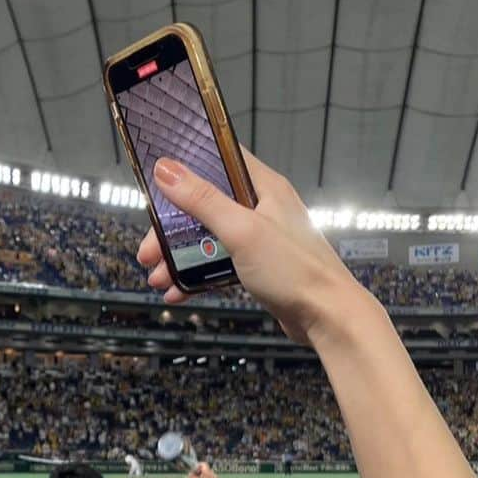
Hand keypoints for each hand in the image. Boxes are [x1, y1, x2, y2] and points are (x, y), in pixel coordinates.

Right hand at [136, 149, 369, 346]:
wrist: (328, 318)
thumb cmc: (298, 271)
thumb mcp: (241, 230)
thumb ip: (203, 200)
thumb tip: (167, 170)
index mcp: (263, 187)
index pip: (218, 159)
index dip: (186, 165)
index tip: (157, 178)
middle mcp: (261, 208)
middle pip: (204, 205)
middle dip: (171, 227)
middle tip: (148, 247)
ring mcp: (259, 237)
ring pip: (207, 237)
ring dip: (178, 256)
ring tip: (157, 275)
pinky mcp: (257, 265)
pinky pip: (218, 263)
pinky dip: (196, 275)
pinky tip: (177, 291)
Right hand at [188, 462, 217, 477]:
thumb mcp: (190, 477)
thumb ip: (192, 470)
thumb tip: (194, 469)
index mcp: (207, 473)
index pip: (204, 464)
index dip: (199, 465)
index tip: (196, 468)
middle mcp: (212, 475)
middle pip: (207, 469)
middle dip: (202, 470)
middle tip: (198, 474)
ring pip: (210, 473)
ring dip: (206, 474)